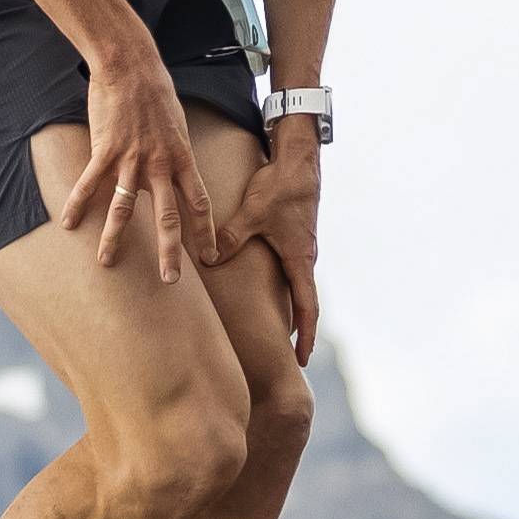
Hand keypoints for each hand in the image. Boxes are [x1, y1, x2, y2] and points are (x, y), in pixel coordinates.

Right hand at [59, 39, 202, 282]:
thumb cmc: (156, 93)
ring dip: (114, 239)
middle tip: (171, 281)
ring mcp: (132, 159)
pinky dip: (76, 204)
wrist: (131, 66)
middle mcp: (161, 165)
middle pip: (167, 217)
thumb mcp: (177, 127)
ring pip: (123, 208)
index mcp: (183, 159)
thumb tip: (175, 175)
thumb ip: (176, 156)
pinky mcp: (105, 150)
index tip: (210, 257)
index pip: (199, 204)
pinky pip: (89, 184)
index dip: (205, 233)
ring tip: (106, 263)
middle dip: (170, 252)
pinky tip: (67, 224)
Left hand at [222, 118, 326, 363]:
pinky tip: (268, 293)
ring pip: (296, 286)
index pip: (308, 306)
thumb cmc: (280, 186)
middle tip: (288, 356)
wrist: (299, 160)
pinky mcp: (293, 237)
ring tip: (277, 332)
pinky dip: (284, 289)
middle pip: (305, 302)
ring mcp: (300, 247)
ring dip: (291, 309)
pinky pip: (290, 270)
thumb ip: (232, 236)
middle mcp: (304, 257)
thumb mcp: (254, 213)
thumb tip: (210, 258)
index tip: (302, 359)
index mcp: (299, 258)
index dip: (305, 335)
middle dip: (299, 330)